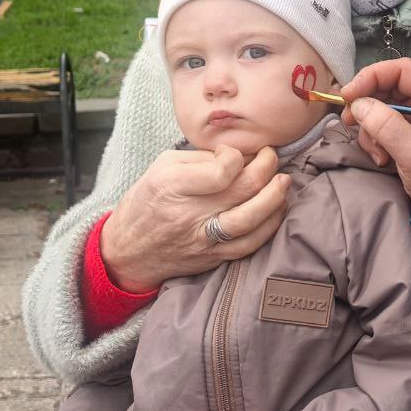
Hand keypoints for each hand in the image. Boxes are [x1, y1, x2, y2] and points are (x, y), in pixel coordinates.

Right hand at [101, 145, 290, 292]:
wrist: (127, 252)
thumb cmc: (147, 202)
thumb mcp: (162, 167)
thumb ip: (201, 158)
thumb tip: (239, 154)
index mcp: (172, 186)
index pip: (222, 170)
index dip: (237, 155)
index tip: (232, 153)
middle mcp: (189, 214)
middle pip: (244, 190)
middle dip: (268, 167)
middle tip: (271, 158)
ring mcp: (204, 239)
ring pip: (253, 218)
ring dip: (276, 196)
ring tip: (283, 182)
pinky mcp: (214, 257)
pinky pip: (251, 243)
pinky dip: (270, 224)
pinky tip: (276, 209)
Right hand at [340, 59, 410, 209]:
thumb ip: (385, 125)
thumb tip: (357, 104)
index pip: (403, 70)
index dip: (372, 77)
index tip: (348, 95)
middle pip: (389, 87)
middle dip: (368, 107)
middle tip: (350, 123)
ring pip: (381, 106)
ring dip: (371, 130)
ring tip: (380, 155)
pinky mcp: (410, 131)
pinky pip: (382, 124)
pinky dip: (375, 140)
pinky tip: (384, 160)